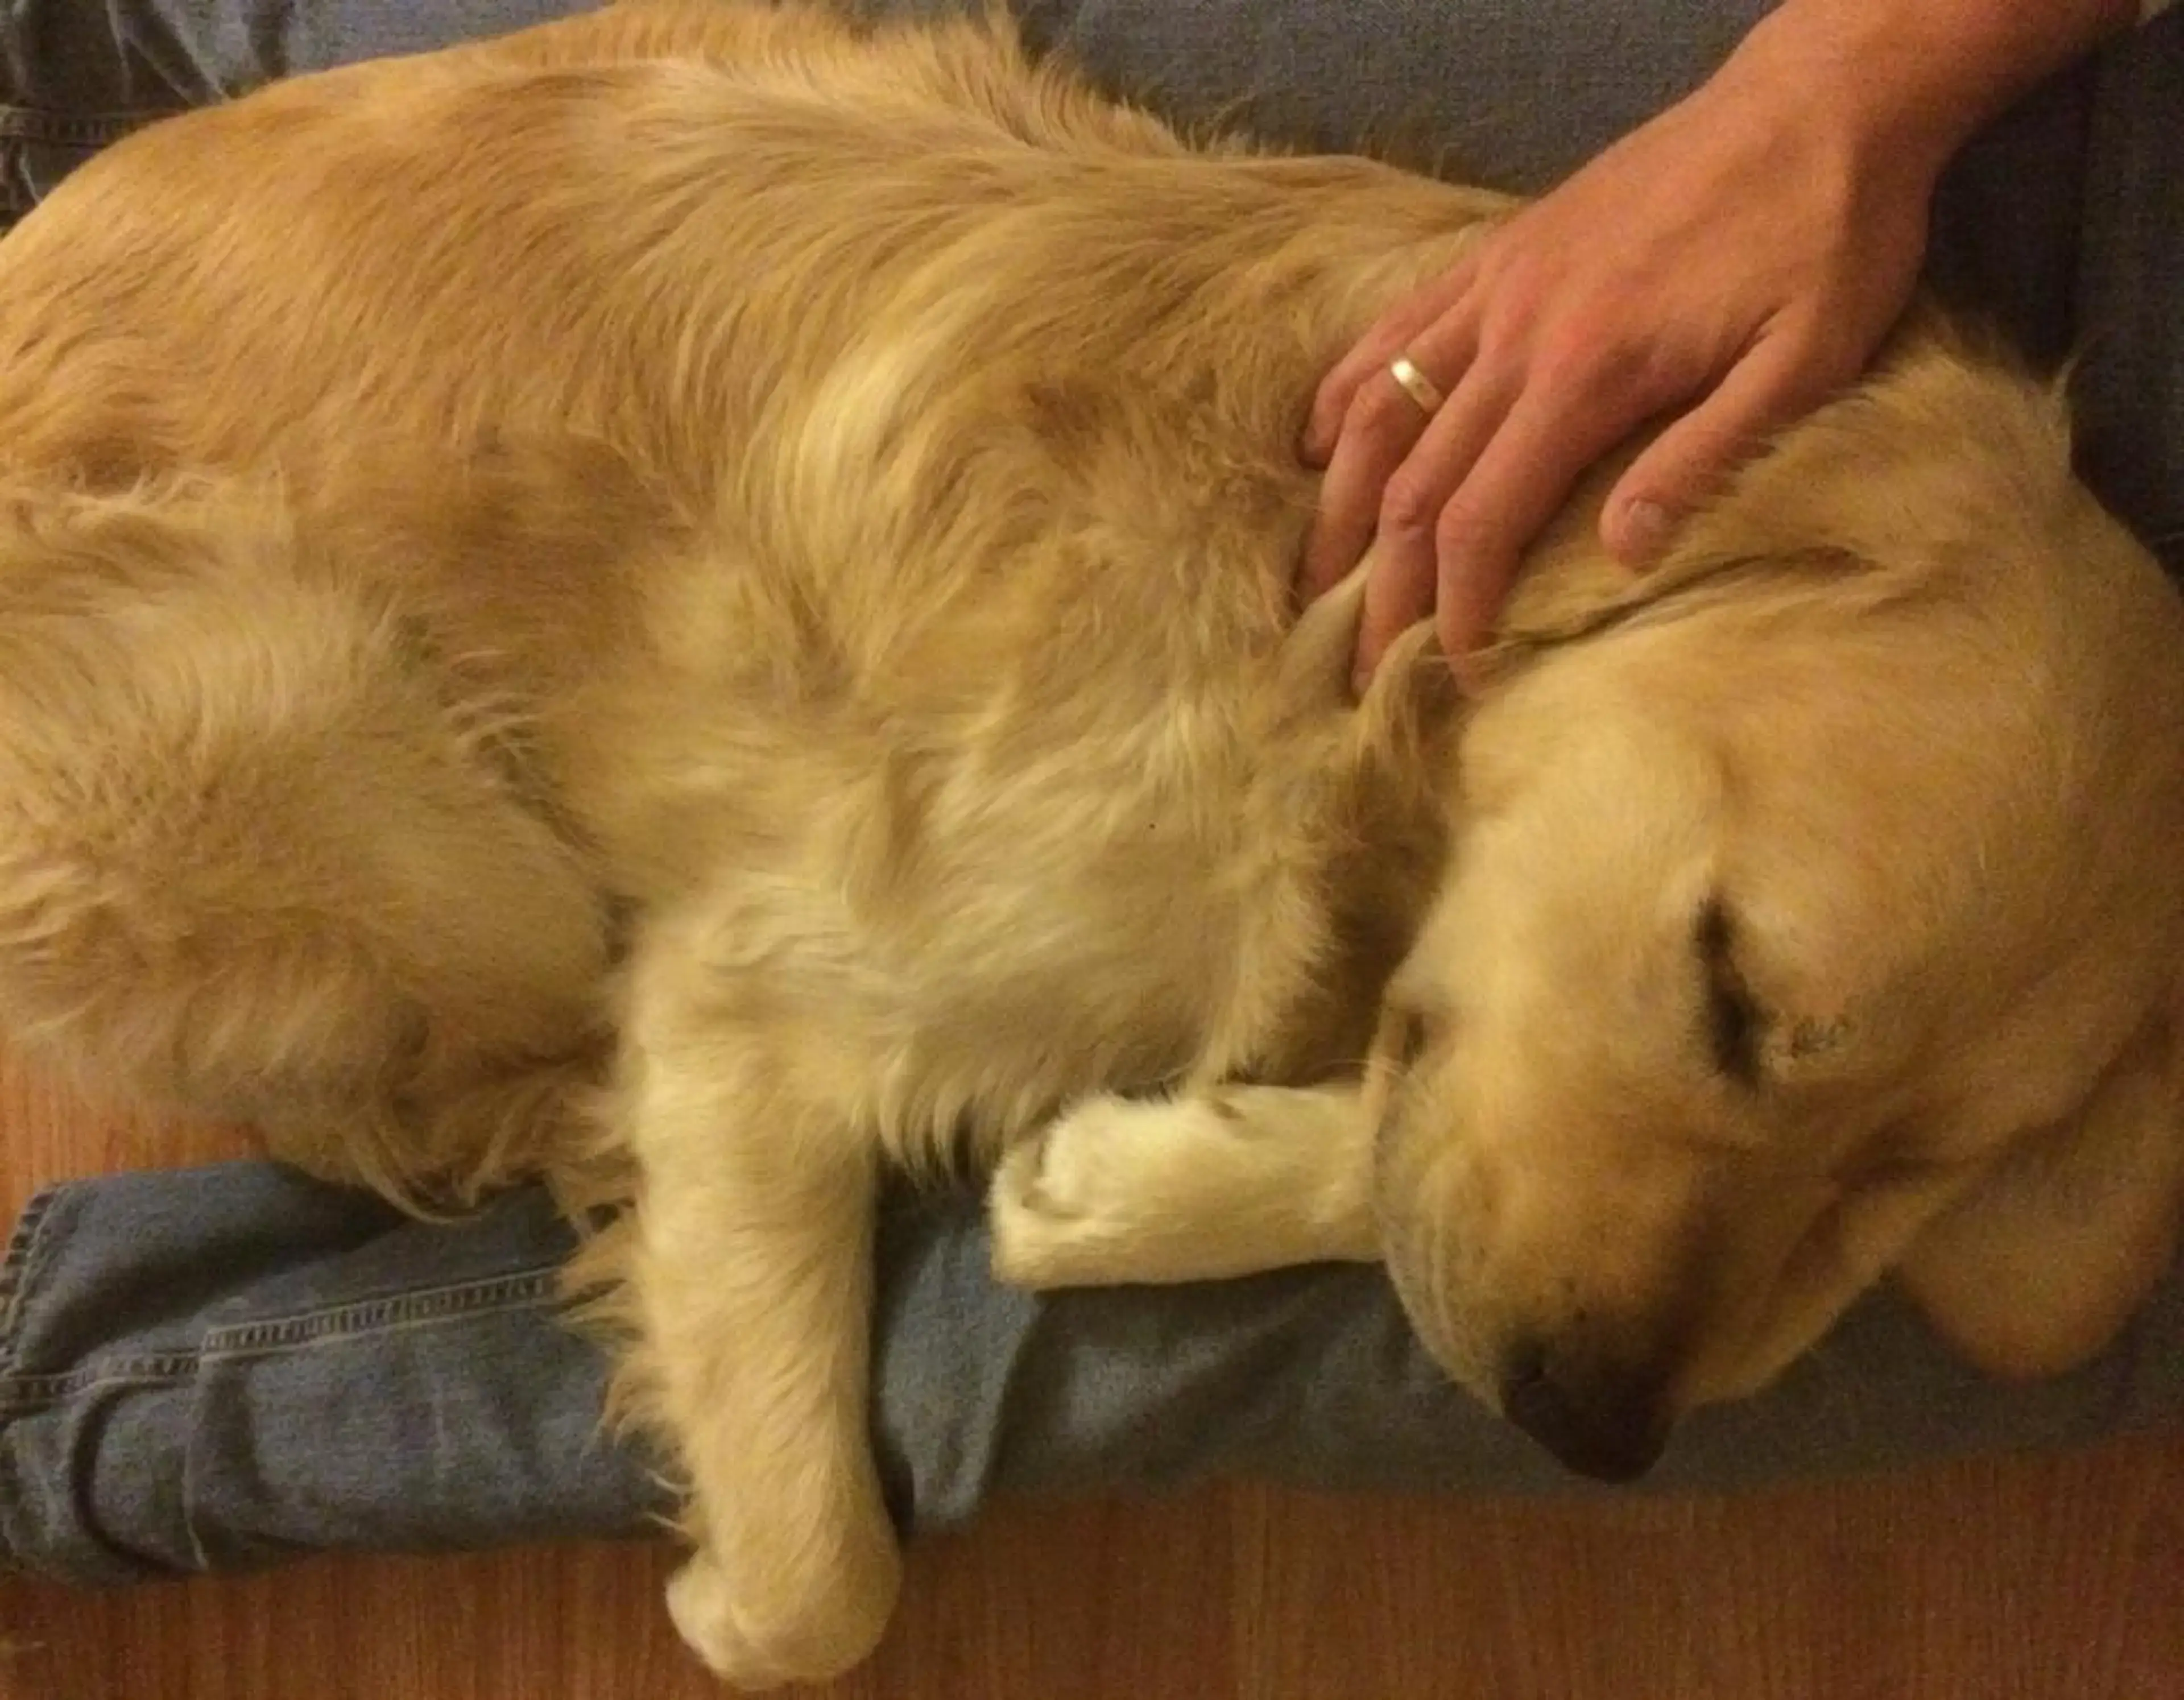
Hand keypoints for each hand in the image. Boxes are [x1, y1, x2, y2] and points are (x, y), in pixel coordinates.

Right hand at [1298, 19, 1948, 683]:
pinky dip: (1347, 393)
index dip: (1456, 605)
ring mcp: (1497, 285)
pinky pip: (1395, 328)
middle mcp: (1516, 331)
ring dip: (1338, 502)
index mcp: (1585, 371)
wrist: (1820, 97)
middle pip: (1414, 480)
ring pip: (1382, 407)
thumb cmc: (1830, 237)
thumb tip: (1619, 555)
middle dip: (1381, 585)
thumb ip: (1705, 457)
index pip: (1482, 516)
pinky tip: (1320, 443)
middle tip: (1356, 665)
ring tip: (1314, 575)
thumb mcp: (1805, 360)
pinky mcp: (1500, 251)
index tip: (1453, 671)